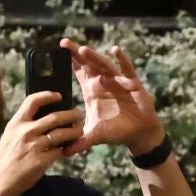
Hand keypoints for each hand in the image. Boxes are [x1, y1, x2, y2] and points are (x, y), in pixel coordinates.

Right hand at [0, 91, 83, 195]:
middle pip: (54, 117)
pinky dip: (66, 149)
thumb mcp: (10, 137)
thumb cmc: (4, 160)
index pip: (32, 101)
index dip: (48, 95)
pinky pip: (59, 151)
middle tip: (78, 115)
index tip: (59, 96)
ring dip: (74, 132)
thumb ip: (24, 127)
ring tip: (79, 131)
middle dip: (71, 115)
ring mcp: (34, 146)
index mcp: (16, 124)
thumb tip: (45, 120)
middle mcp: (25, 132)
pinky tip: (68, 149)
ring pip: (62, 134)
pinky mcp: (41, 161)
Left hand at [62, 40, 163, 157]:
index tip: (58, 51)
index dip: (69, 61)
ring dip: (94, 57)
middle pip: (88, 64)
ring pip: (104, 65)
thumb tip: (65, 152)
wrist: (138, 134)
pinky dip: (122, 60)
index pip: (79, 72)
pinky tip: (116, 50)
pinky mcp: (133, 84)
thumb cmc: (117, 131)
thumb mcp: (96, 135)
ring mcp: (118, 81)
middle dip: (77, 54)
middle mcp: (104, 82)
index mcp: (92, 90)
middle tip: (65, 43)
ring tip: (83, 50)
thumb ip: (81, 141)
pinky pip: (127, 69)